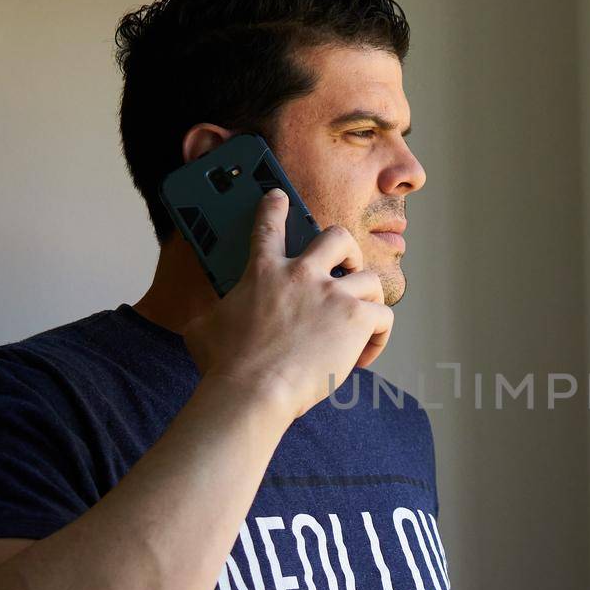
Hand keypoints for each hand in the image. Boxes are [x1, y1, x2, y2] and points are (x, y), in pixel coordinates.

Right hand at [182, 188, 393, 425]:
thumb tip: (210, 317)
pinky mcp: (356, 318)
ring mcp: (332, 294)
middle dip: (347, 250)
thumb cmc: (225, 366)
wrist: (253, 391)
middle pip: (337, 237)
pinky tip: (363, 355)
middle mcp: (301, 274)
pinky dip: (379, 337)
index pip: (269, 225)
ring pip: (370, 278)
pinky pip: (384, 317)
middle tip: (347, 267)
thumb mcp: (205, 327)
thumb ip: (217, 312)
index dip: (276, 207)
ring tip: (362, 319)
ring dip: (370, 298)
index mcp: (263, 272)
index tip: (280, 198)